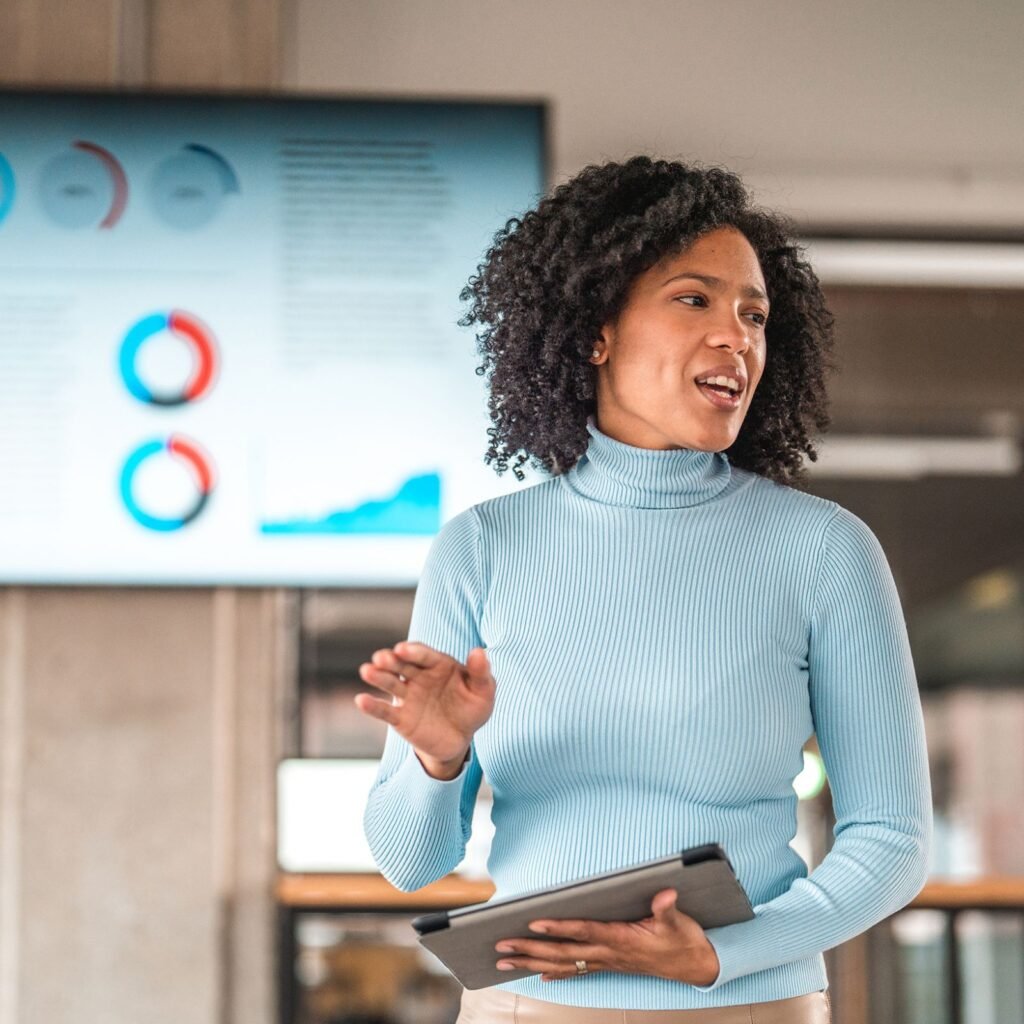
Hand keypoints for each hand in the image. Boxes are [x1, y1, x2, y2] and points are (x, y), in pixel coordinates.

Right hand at [354, 641, 495, 772]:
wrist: (460, 738)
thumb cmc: (472, 708)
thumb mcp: (483, 692)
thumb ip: (481, 672)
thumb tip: (479, 652)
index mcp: (438, 664)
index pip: (424, 655)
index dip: (413, 651)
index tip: (402, 648)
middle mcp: (419, 676)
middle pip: (402, 665)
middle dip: (391, 660)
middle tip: (381, 658)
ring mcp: (408, 696)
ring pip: (390, 683)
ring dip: (378, 677)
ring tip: (367, 671)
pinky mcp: (400, 718)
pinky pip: (385, 711)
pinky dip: (373, 706)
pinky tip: (361, 700)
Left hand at [493, 889, 720, 985]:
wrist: (695, 965)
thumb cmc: (683, 940)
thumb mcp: (679, 921)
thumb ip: (667, 908)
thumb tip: (666, 893)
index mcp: (621, 939)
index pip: (583, 931)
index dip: (559, 928)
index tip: (534, 922)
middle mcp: (608, 953)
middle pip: (562, 952)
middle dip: (530, 949)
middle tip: (501, 945)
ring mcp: (607, 962)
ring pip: (562, 964)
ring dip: (532, 962)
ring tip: (505, 960)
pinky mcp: (609, 965)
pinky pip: (577, 971)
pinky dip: (555, 973)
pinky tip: (538, 976)